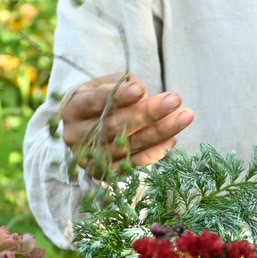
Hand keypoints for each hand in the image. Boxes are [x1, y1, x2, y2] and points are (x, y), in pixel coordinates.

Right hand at [58, 72, 193, 173]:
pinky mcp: (104, 173)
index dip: (117, 97)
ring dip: (159, 132)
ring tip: (185, 116)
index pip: (93, 102)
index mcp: (71, 108)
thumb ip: (121, 86)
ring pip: (127, 146)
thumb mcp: (104, 84)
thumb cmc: (99, 99)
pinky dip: (154, 153)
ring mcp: (89, 158)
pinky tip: (172, 139)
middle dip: (147, 113)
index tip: (141, 90)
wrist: (85, 128)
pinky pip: (132, 164)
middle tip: (175, 99)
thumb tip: (143, 96)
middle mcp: (76, 136)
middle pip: (114, 126)